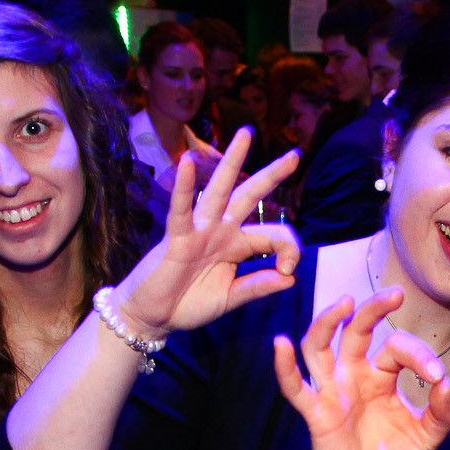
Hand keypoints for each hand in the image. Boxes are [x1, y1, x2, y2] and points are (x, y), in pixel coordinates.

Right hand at [114, 128, 300, 334]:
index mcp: (237, 245)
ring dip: (233, 161)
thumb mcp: (230, 298)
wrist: (153, 316)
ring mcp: (199, 231)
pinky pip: (180, 209)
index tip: (288, 272)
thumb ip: (257, 286)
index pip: (273, 235)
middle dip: (273, 175)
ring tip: (246, 134)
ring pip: (219, 190)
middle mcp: (220, 231)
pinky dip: (182, 187)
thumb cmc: (188, 304)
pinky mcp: (176, 238)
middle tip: (296, 154)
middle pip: (250, 196)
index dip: (290, 250)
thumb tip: (291, 278)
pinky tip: (186, 163)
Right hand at [274, 289, 449, 449]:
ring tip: (344, 302)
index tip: (437, 377)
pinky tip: (281, 344)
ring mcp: (332, 391)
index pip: (397, 348)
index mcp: (381, 375)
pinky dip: (285, 367)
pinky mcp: (316, 412)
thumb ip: (442, 413)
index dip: (419, 356)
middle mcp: (353, 375)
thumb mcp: (426, 436)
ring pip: (320, 346)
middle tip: (394, 293)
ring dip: (328, 322)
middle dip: (372, 309)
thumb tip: (448, 385)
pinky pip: (295, 387)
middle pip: (356, 330)